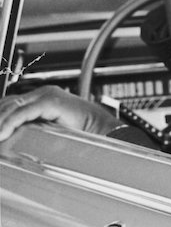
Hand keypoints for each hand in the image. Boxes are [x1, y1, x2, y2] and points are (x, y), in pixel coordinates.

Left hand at [0, 87, 123, 140]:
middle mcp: (44, 92)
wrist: (105, 130)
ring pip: (13, 106)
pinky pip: (23, 112)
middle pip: (9, 102)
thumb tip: (16, 133)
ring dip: (1, 122)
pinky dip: (10, 123)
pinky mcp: (50, 102)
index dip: (1, 115)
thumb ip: (36, 126)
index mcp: (45, 97)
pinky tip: (3, 133)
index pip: (13, 103)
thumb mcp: (53, 128)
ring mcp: (47, 95)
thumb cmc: (86, 132)